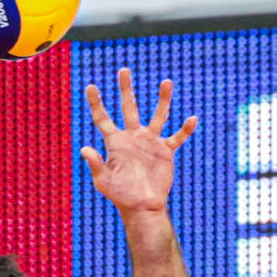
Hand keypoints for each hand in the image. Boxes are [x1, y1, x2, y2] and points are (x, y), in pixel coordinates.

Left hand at [81, 69, 196, 213]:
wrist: (143, 206)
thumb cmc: (121, 196)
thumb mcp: (104, 181)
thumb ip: (96, 164)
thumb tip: (84, 148)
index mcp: (116, 142)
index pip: (103, 118)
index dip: (96, 103)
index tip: (91, 87)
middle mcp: (133, 137)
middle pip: (128, 107)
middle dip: (126, 89)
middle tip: (124, 70)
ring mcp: (150, 142)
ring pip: (158, 115)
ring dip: (163, 99)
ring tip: (166, 82)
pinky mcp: (164, 151)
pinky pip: (176, 137)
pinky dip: (184, 129)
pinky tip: (192, 119)